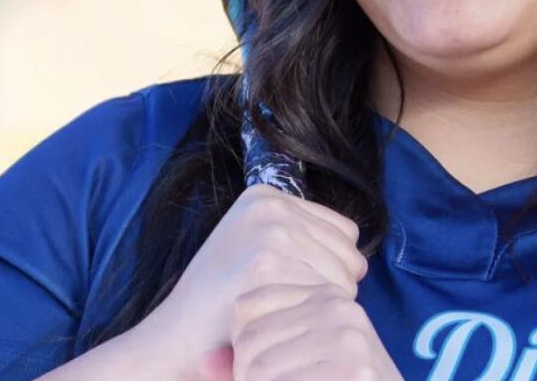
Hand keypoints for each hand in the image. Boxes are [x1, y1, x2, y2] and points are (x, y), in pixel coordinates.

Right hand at [131, 183, 369, 379]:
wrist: (174, 340)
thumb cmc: (224, 305)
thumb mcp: (256, 249)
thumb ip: (301, 240)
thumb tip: (362, 260)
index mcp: (267, 195)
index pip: (346, 232)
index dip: (330, 269)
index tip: (296, 289)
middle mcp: (270, 205)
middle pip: (349, 254)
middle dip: (331, 288)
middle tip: (289, 306)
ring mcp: (268, 231)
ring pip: (344, 278)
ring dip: (321, 306)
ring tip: (283, 315)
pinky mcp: (265, 263)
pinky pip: (326, 296)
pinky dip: (311, 319)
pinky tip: (281, 325)